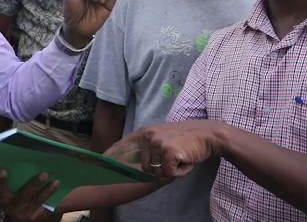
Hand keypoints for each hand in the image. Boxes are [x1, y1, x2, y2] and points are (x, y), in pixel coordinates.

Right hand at [0, 169, 58, 220]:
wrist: (17, 215)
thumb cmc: (11, 194)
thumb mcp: (6, 190)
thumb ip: (9, 179)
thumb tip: (16, 158)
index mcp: (2, 198)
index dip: (0, 181)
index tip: (2, 170)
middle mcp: (12, 207)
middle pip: (23, 195)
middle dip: (34, 185)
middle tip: (44, 174)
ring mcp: (25, 213)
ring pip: (37, 202)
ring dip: (47, 192)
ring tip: (56, 182)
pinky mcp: (36, 217)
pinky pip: (46, 208)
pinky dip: (52, 199)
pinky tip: (58, 190)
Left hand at [104, 120, 224, 178]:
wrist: (208, 134)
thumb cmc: (187, 140)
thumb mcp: (163, 139)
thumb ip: (149, 149)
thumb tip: (136, 166)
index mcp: (144, 132)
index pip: (121, 145)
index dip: (110, 156)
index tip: (98, 163)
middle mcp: (148, 136)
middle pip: (144, 167)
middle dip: (160, 168)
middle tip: (175, 157)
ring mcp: (157, 143)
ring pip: (157, 172)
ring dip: (171, 170)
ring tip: (181, 157)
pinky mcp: (167, 151)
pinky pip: (168, 173)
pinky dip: (180, 171)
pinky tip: (186, 159)